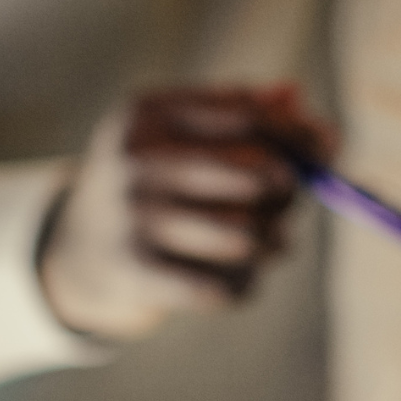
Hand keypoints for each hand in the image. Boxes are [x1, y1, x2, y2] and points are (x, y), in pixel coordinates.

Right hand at [38, 82, 333, 340]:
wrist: (74, 248)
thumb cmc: (152, 180)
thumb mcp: (180, 132)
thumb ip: (248, 117)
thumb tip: (325, 132)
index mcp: (149, 113)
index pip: (249, 117)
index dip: (299, 136)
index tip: (325, 149)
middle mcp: (137, 160)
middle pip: (255, 175)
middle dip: (289, 192)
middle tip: (288, 201)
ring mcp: (134, 218)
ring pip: (246, 237)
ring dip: (275, 243)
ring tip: (275, 243)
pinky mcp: (137, 273)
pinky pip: (223, 287)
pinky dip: (246, 284)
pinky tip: (242, 276)